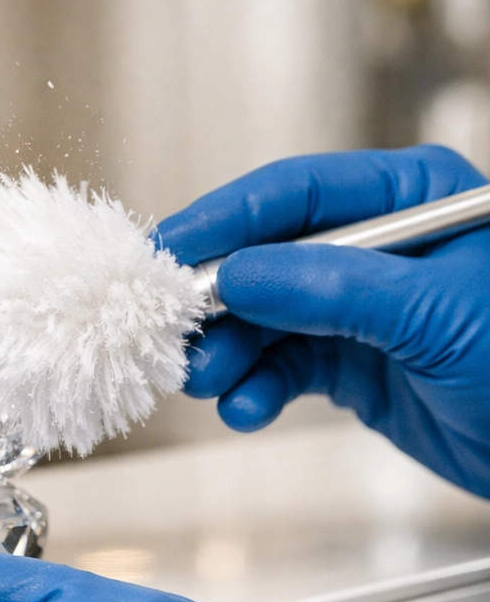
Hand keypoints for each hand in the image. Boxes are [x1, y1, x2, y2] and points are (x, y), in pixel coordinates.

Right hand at [158, 145, 489, 497]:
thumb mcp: (436, 313)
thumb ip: (331, 288)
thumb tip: (238, 274)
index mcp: (412, 201)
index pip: (297, 193)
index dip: (224, 220)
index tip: (166, 250)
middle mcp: (377, 249)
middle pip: (267, 258)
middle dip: (218, 301)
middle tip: (176, 332)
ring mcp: (360, 309)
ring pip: (265, 319)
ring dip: (229, 352)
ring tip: (207, 379)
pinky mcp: (351, 364)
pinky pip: (283, 368)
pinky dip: (256, 390)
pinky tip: (248, 408)